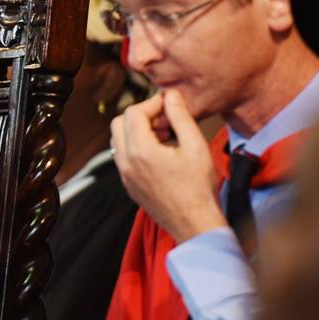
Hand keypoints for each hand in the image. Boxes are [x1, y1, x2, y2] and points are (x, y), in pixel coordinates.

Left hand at [112, 92, 223, 242]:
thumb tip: (171, 95)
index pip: (133, 112)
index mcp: (139, 151)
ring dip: (138, 131)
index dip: (152, 103)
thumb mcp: (195, 146)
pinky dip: (137, 147)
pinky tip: (162, 152)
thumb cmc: (199, 188)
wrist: (195, 224)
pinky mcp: (129, 186)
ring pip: (119, 141)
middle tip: (165, 120)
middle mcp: (125, 163)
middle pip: (119, 124)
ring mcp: (125, 176)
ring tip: (166, 135)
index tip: (170, 105)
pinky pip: (124, 157)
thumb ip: (180, 117)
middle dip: (141, 115)